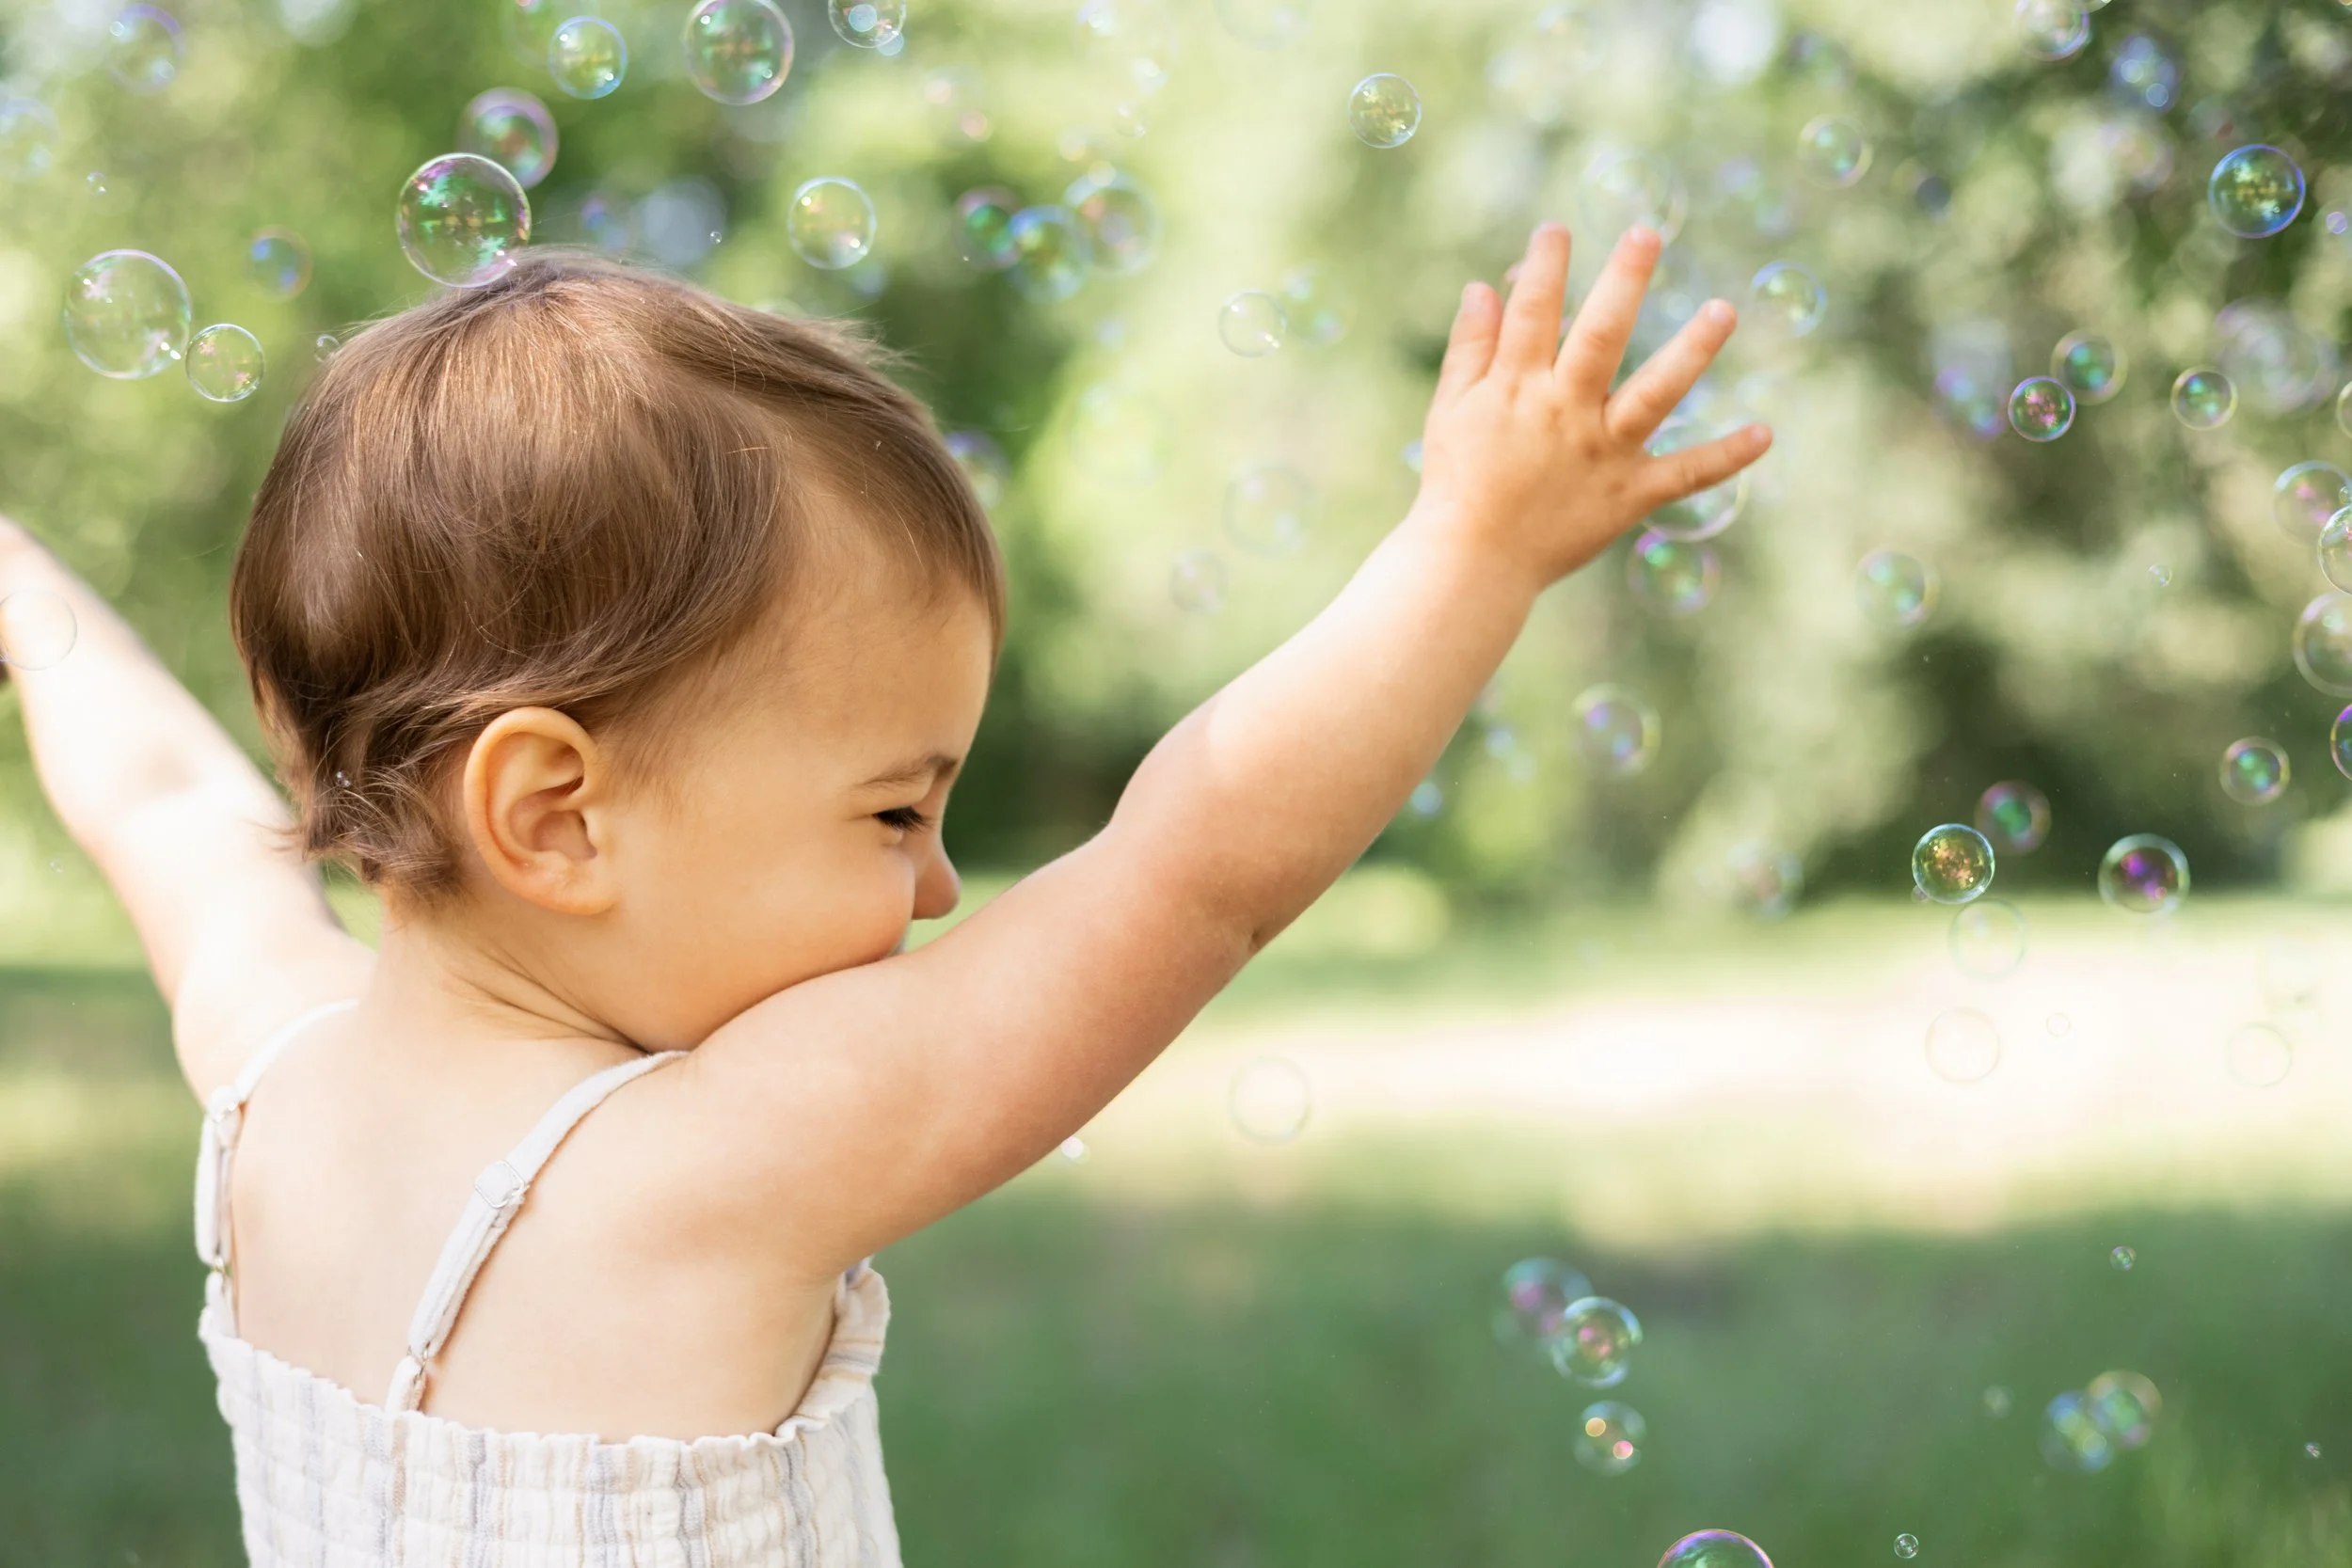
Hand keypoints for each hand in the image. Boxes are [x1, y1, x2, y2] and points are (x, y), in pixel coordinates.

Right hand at [1409, 223, 1770, 588]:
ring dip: (1692, 349)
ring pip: (1655, 392)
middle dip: (1623, 282)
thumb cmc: (1456, 483)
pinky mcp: (1629, 494)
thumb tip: (1483, 288)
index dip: (1544, 267)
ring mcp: (1603, 452)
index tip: (1556, 230)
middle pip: (1601, 336)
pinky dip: (1726, 457)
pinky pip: (1685, 474)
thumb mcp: (1450, 409)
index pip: (1533, 312)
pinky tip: (1765, 433)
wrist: (1473, 562)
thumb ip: (1469, 349)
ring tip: (1722, 309)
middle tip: (1647, 234)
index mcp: (1517, 388)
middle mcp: (1565, 412)